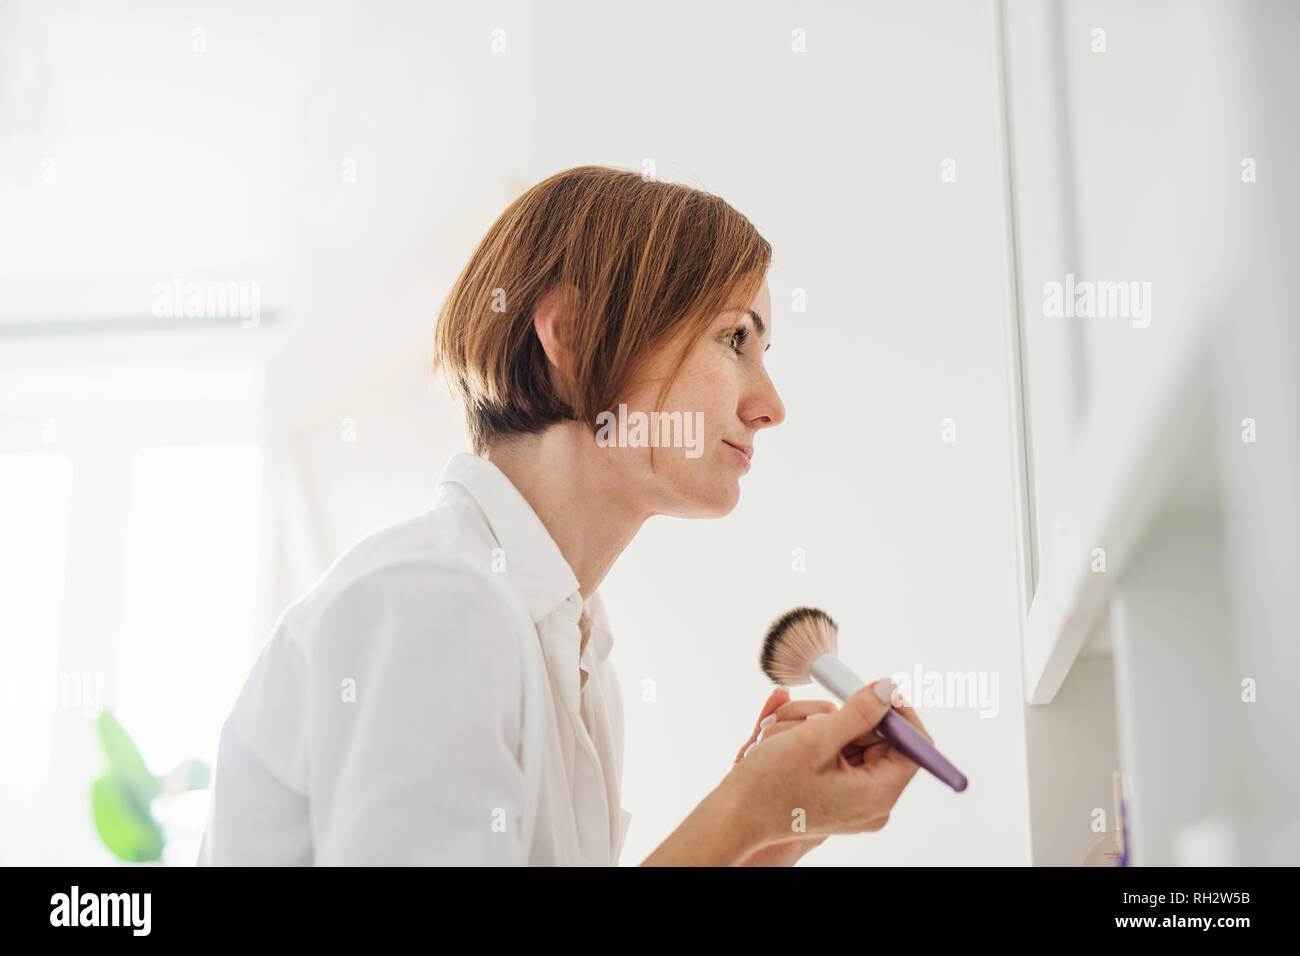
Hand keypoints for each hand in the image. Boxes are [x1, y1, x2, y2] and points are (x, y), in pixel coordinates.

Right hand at [724, 678, 932, 852]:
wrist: (735, 815)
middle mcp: (874, 804)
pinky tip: (791, 745)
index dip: (899, 714)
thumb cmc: (770, 783)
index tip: (874, 691)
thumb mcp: (816, 739)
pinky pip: (842, 758)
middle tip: (814, 718)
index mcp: (877, 795)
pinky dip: (820, 742)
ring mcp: (857, 804)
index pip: (914, 747)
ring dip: (828, 729)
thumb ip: (860, 712)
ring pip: (858, 745)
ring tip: (790, 736)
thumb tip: (890, 689)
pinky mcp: (840, 799)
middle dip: (851, 721)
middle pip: (882, 743)